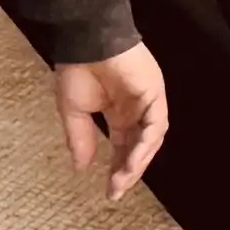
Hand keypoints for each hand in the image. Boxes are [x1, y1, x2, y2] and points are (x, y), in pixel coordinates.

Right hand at [52, 45, 167, 199]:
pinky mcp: (155, 93)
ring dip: (137, 161)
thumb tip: (80, 168)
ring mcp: (148, 101)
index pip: (124, 145)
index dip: (118, 168)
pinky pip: (156, 124)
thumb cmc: (77, 68)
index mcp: (118, 111)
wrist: (86, 39)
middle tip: (116, 191)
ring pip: (150, 139)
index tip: (110, 190)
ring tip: (121, 180)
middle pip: (139, 146)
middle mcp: (136, 109)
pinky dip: (145, 144)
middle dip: (129, 170)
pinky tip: (132, 161)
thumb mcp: (73, 111)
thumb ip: (81, 139)